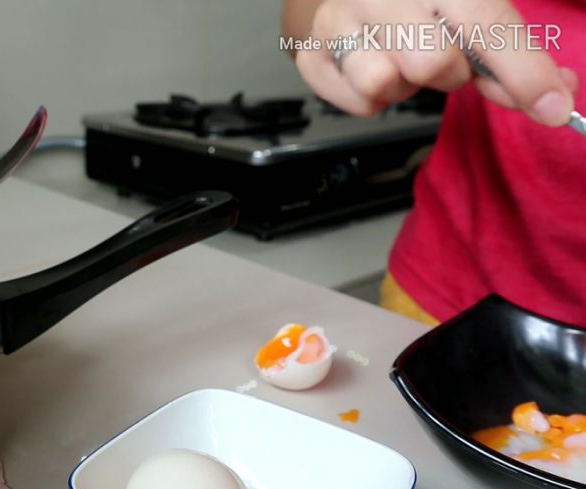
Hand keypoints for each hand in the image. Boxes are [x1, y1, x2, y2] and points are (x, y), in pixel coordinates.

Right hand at [293, 0, 577, 125]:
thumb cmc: (417, 4)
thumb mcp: (469, 10)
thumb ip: (510, 54)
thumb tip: (551, 96)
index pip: (483, 21)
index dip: (520, 68)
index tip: (550, 105)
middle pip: (431, 61)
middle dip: (448, 73)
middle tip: (442, 60)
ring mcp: (336, 22)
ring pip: (382, 82)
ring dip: (405, 85)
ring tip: (401, 63)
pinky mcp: (311, 56)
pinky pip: (359, 103)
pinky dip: (376, 99)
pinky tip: (376, 70)